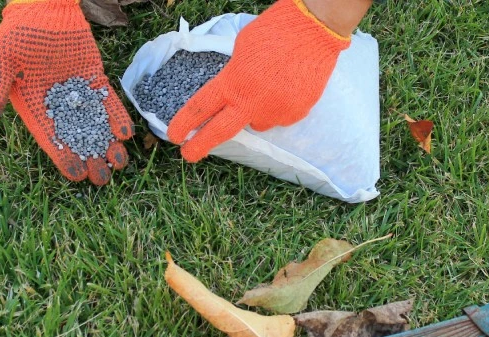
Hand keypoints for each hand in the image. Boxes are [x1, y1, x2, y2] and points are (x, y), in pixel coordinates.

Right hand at [0, 0, 132, 184]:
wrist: (44, 8)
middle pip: (76, 137)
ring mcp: (78, 93)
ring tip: (119, 163)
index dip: (64, 156)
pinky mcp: (95, 79)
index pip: (50, 137)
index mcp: (33, 105)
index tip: (77, 175)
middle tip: (103, 178)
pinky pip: (108, 102)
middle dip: (90, 157)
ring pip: (95, 124)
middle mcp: (57, 104)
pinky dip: (117, 118)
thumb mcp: (1, 57)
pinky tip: (125, 134)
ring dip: (107, 144)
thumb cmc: (17, 32)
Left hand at [166, 0, 350, 162]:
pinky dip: (280, 107)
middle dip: (200, 145)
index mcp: (233, 82)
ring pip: (257, 123)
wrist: (314, 29)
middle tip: (189, 154)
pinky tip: (287, 86)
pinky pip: (281, 117)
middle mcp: (252, 102)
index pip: (201, 108)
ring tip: (269, 87)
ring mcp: (275, 111)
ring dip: (256, 112)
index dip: (184, 123)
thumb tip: (231, 90)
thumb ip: (233, 75)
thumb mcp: (241, 49)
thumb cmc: (275, 31)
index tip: (174, 136)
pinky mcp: (296, 114)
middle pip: (220, 131)